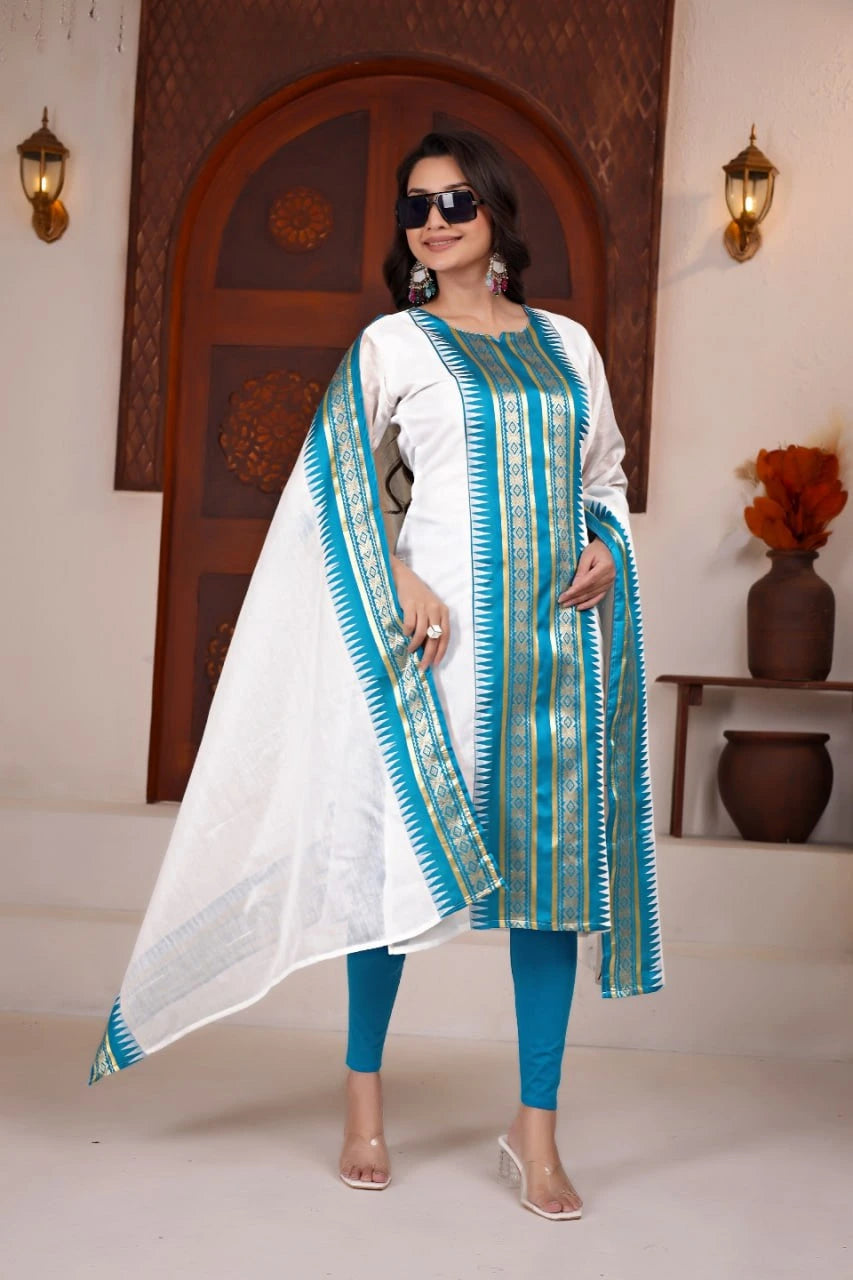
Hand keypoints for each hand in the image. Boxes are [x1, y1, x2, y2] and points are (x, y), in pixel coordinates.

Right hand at [390, 555, 449, 671]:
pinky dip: (407, 632)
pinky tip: (404, 635)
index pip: (446, 636)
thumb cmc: (417, 597)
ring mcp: (423, 606)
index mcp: (444, 611)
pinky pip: (410, 624)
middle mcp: (436, 609)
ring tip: (410, 651)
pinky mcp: (410, 604)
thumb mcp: (429, 609)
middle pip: (435, 637)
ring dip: (415, 645)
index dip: (441, 651)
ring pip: (422, 633)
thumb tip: (427, 649)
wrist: (404, 578)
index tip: (436, 664)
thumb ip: (430, 625)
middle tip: (422, 666)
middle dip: (429, 654)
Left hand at [558, 539, 614, 610]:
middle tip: (563, 602)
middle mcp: (610, 577)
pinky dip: (589, 603)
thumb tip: (574, 586)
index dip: (576, 590)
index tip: (564, 595)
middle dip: (575, 598)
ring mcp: (610, 583)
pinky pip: (598, 598)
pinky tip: (580, 607)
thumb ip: (581, 571)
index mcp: (605, 567)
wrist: (606, 548)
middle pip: (590, 590)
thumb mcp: (586, 556)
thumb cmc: (595, 549)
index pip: (588, 582)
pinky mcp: (608, 587)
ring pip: (593, 596)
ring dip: (579, 602)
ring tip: (568, 605)